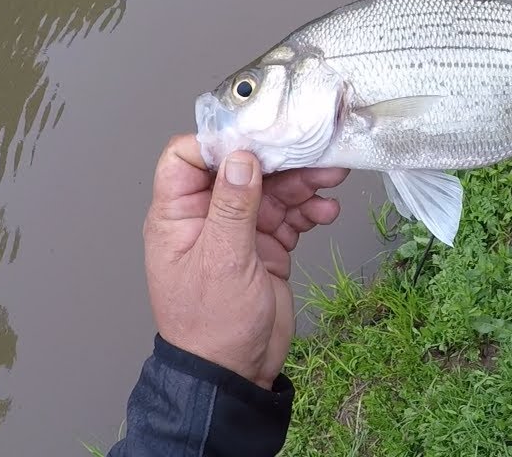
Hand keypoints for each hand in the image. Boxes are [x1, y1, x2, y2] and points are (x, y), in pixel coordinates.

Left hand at [142, 134, 348, 388]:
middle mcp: (207, 218)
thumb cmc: (212, 327)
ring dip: (303, 183)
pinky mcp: (266, 247)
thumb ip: (233, 206)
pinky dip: (309, 210)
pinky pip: (289, 216)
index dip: (220, 142)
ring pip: (271, 190)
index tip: (258, 135)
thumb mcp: (223, 261)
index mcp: (178, 216)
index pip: (188, 158)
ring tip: (333, 178)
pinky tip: (326, 211)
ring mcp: (238, 232)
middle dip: (279, 159)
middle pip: (242, 169)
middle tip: (314, 151)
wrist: (235, 375)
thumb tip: (241, 158)